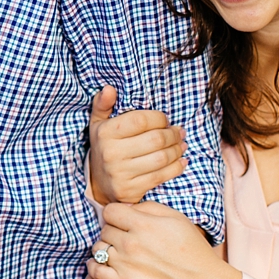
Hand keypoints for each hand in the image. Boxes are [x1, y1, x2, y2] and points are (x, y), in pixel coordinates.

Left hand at [86, 201, 241, 278]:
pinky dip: (95, 265)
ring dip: (105, 248)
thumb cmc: (193, 251)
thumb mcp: (176, 219)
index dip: (116, 215)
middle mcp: (131, 243)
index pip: (109, 211)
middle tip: (125, 238)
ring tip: (118, 252)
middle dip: (113, 231)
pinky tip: (103, 264)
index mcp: (144, 224)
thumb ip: (148, 208)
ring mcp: (125, 265)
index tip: (122, 221)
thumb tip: (126, 207)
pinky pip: (95, 270)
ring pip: (98, 249)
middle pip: (104, 230)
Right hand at [88, 86, 186, 204]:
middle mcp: (111, 154)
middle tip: (179, 132)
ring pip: (161, 158)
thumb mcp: (98, 124)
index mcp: (105, 133)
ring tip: (181, 144)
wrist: (98, 183)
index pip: (141, 120)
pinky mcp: (131, 190)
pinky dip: (176, 167)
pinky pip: (161, 176)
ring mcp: (121, 174)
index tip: (165, 120)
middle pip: (155, 140)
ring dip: (177, 150)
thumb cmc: (105, 147)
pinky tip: (181, 160)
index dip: (159, 118)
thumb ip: (103, 104)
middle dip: (173, 134)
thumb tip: (109, 89)